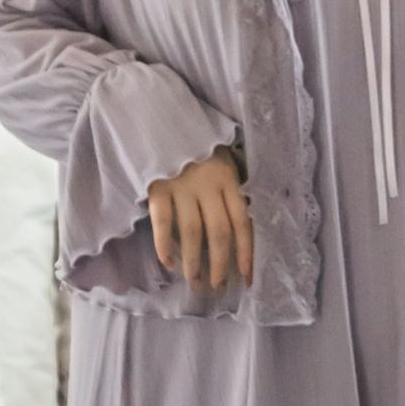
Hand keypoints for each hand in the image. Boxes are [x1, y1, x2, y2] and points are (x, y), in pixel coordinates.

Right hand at [148, 143, 253, 294]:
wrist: (161, 117)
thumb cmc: (197, 146)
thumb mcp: (223, 161)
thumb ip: (231, 190)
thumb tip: (242, 229)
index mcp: (229, 179)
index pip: (242, 223)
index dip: (246, 254)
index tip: (247, 279)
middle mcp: (209, 184)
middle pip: (219, 232)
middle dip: (221, 265)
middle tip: (218, 288)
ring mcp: (182, 185)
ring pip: (193, 232)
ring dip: (195, 262)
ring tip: (196, 282)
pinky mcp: (157, 186)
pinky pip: (163, 222)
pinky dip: (165, 245)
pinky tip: (169, 264)